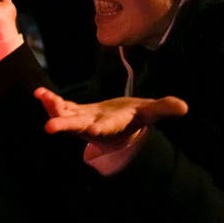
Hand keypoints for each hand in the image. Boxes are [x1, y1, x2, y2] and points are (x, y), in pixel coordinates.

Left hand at [35, 87, 188, 151]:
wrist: (121, 124)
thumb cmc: (137, 119)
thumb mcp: (151, 113)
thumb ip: (164, 109)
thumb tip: (184, 107)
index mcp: (112, 127)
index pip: (104, 129)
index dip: (97, 129)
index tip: (91, 128)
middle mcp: (93, 126)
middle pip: (76, 127)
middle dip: (64, 126)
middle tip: (49, 128)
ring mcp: (80, 120)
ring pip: (64, 116)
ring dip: (52, 109)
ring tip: (42, 97)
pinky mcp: (73, 112)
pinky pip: (60, 107)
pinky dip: (50, 101)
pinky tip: (39, 92)